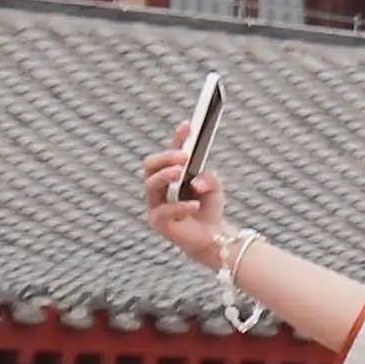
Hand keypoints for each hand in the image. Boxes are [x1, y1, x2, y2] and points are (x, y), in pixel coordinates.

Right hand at [141, 150, 237, 277]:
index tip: (189, 125)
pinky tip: (194, 205)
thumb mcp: (214, 189)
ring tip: (180, 172)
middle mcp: (158, 188)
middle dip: (165, 157)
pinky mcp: (158, 223)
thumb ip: (209, 179)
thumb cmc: (208, 209)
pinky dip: (180, 207)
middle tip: (184, 155)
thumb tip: (196, 182)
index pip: (169, 153)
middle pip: (150, 166)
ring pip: (149, 186)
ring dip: (164, 176)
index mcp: (169, 174)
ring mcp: (155, 205)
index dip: (177, 138)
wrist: (212, 238)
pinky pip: (163, 212)